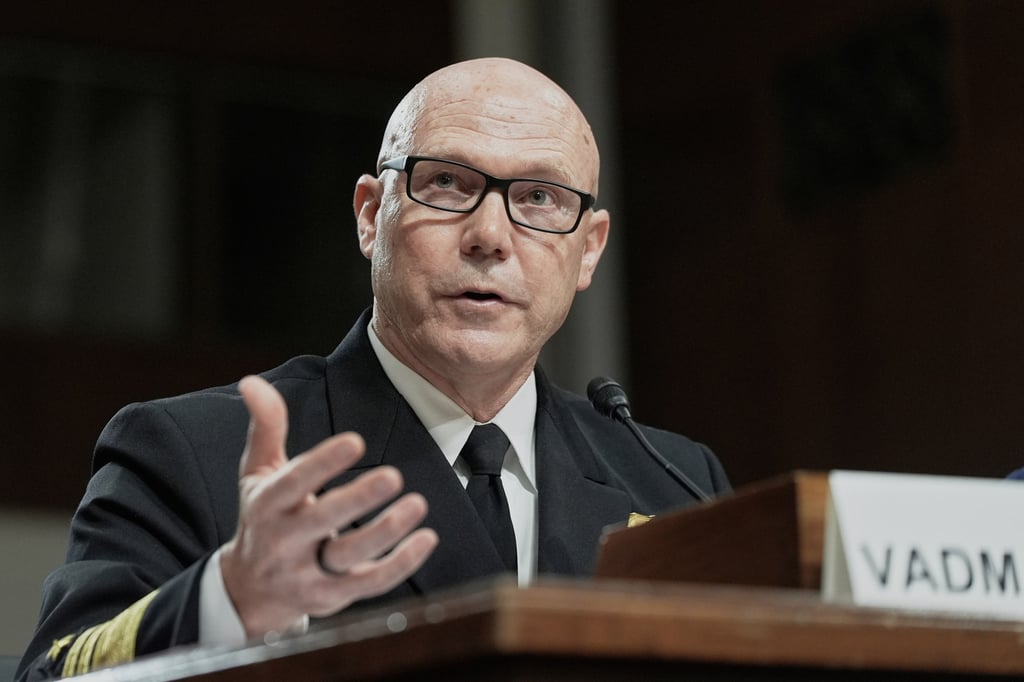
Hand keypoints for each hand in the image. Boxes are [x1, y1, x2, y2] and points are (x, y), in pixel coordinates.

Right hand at [219, 375, 438, 636]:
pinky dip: (401, 564)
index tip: (356, 441)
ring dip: (385, 532)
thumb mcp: (257, 472)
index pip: (293, 482)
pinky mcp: (333, 596)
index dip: (323, 463)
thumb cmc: (264, 516)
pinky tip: (426, 538)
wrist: (249, 590)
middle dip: (358, 500)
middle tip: (393, 476)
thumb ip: (265, 427)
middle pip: (321, 522)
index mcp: (268, 504)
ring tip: (417, 503)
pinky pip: (370, 584)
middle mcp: (285, 541)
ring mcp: (308, 573)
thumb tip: (253, 381)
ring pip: (348, 556)